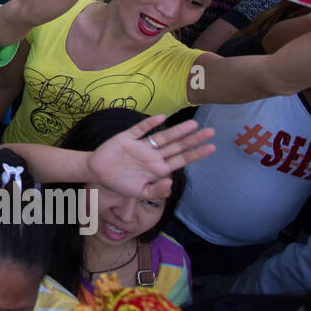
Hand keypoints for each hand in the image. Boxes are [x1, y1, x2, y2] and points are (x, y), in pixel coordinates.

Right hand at [87, 115, 216, 199]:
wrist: (97, 173)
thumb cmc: (120, 183)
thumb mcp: (139, 193)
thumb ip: (156, 191)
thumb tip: (171, 184)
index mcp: (158, 168)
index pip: (181, 159)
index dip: (196, 153)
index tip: (212, 147)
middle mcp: (153, 155)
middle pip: (177, 146)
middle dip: (193, 139)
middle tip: (211, 131)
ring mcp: (141, 145)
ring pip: (163, 136)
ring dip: (178, 130)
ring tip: (193, 124)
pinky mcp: (127, 138)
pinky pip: (140, 129)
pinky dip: (150, 123)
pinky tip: (162, 118)